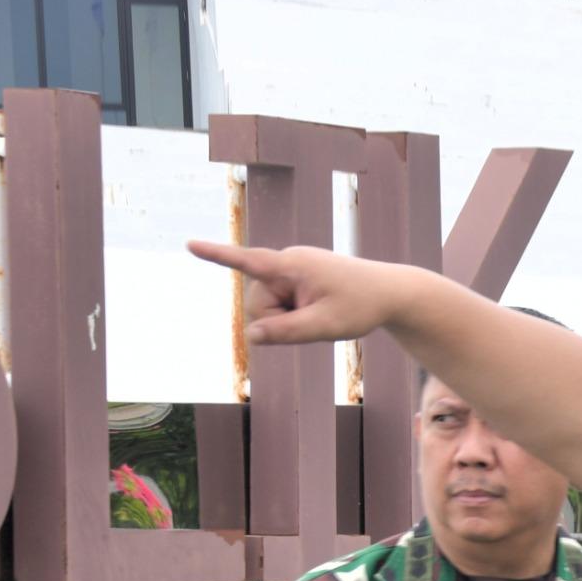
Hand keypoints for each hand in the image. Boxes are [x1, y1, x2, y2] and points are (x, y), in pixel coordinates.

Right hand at [186, 239, 422, 346]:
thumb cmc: (362, 306)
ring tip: (323, 311)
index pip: (249, 261)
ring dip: (289, 317)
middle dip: (278, 319)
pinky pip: (282, 303)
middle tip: (317, 318)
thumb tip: (252, 336)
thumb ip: (287, 332)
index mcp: (292, 265)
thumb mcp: (326, 325)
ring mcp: (292, 268)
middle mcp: (288, 261)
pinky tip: (318, 308)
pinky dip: (295, 312)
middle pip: (258, 303)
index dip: (218, 256)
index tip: (190, 244)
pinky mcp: (297, 277)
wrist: (391, 292)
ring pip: (269, 306)